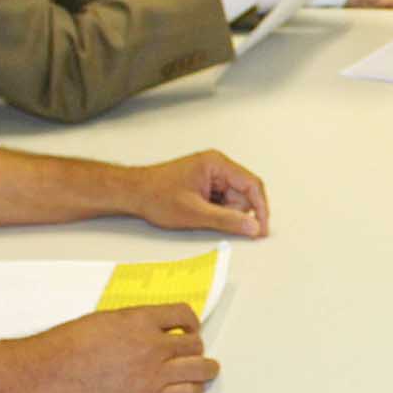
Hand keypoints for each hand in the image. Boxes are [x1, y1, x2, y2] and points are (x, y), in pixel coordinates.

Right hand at [15, 305, 218, 392]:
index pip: (184, 314)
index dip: (190, 322)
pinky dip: (193, 390)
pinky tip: (188, 388)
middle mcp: (152, 346)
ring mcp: (152, 375)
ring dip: (204, 369)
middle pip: (195, 344)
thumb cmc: (63, 348)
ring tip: (202, 370)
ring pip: (200, 370)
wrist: (45, 376)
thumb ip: (133, 323)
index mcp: (139, 320)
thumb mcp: (103, 320)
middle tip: (191, 351)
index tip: (188, 328)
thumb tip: (151, 328)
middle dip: (194, 347)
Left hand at [122, 149, 267, 237]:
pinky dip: (215, 211)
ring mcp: (210, 174)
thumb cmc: (155, 195)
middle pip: (243, 193)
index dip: (260, 209)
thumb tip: (252, 226)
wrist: (132, 193)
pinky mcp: (204, 183)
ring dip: (223, 213)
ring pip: (233, 199)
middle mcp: (216, 165)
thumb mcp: (195, 212)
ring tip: (199, 215)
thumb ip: (227, 220)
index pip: (252, 184)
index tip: (261, 228)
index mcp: (217, 164)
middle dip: (235, 212)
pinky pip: (222, 200)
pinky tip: (198, 213)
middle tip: (215, 221)